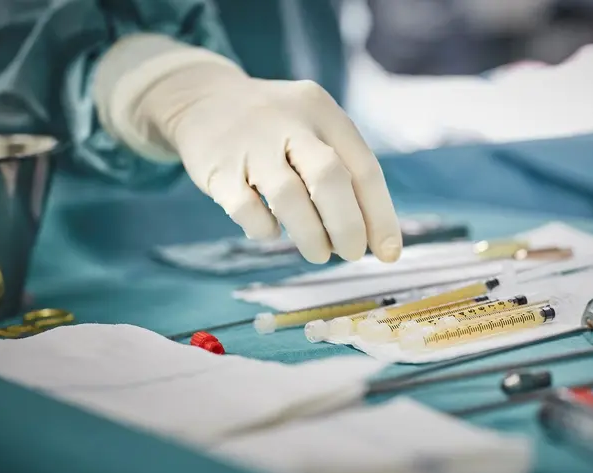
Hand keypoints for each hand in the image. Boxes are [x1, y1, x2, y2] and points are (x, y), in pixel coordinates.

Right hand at [143, 63, 401, 263]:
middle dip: (347, 226)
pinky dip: (266, 229)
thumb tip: (373, 238)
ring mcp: (250, 144)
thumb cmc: (275, 128)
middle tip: (351, 254)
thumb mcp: (313, 128)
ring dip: (311, 236)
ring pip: (289, 196)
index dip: (380, 216)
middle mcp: (289, 122)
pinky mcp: (217, 168)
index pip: (363, 168)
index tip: (389, 252)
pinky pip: (246, 209)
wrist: (203, 99)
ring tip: (318, 253)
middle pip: (330, 177)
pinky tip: (271, 231)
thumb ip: (343, 172)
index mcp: (323, 112)